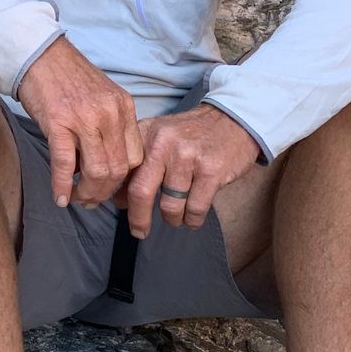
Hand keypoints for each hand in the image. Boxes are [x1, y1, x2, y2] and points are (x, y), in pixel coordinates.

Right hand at [15, 37, 141, 207]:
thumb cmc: (67, 78)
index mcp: (124, 107)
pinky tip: (59, 198)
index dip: (123, 181)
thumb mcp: (102, 98)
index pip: (135, 157)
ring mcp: (85, 117)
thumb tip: (106, 168)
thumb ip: (110, 127)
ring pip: (97, 171)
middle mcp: (110, 113)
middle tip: (91, 200)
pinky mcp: (58, 121)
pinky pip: (66, 164)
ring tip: (76, 199)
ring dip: (87, 193)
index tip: (110, 190)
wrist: (39, 54)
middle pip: (118, 169)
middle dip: (105, 192)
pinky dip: (63, 186)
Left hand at [121, 104, 259, 235]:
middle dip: (138, 218)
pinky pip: (195, 209)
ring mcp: (187, 156)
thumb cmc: (191, 135)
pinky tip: (192, 217)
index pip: (123, 172)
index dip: (119, 195)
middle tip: (139, 232)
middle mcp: (163, 143)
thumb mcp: (159, 138)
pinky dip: (192, 220)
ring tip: (176, 217)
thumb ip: (137, 166)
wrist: (232, 119)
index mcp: (146, 133)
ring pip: (170, 205)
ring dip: (172, 218)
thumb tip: (119, 201)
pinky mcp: (210, 170)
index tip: (122, 210)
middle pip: (141, 192)